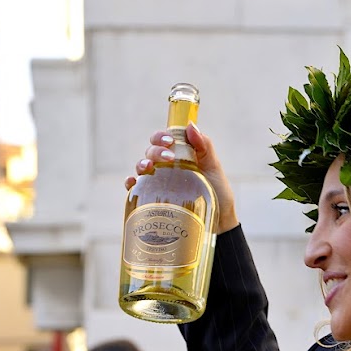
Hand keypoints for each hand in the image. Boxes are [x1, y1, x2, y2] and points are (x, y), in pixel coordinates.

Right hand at [125, 123, 239, 233]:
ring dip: (141, 164)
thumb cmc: (218, 194)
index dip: (161, 136)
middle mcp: (167, 167)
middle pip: (151, 151)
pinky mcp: (154, 200)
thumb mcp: (214, 168)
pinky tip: (133, 183)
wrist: (219, 224)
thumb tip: (191, 126)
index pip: (164, 139)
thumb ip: (204, 147)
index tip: (169, 141)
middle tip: (168, 158)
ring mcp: (159, 183)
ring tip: (149, 168)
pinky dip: (131, 183)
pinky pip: (136, 189)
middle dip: (155, 151)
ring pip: (142, 167)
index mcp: (180, 155)